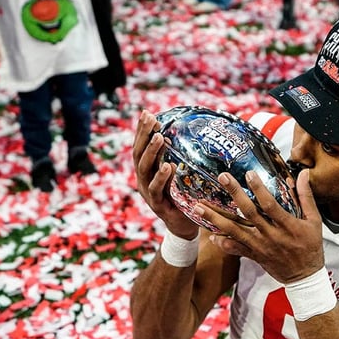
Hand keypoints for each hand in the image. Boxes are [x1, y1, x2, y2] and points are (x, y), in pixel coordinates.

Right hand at [132, 111, 198, 238]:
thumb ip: (183, 157)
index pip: (141, 146)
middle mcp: (144, 179)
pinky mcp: (158, 205)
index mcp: (147, 170)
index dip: (142, 130)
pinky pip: (157, 190)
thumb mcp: (182, 174)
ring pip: (145, 169)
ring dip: (152, 152)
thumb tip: (200, 133)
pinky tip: (168, 167)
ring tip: (159, 138)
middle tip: (152, 119)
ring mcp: (149, 193)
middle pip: (139, 154)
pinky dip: (161, 178)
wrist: (184, 226)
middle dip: (144, 135)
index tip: (147, 113)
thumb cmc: (185, 196)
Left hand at [197, 169, 323, 283]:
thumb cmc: (310, 246)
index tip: (249, 174)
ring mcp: (260, 246)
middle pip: (249, 213)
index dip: (259, 189)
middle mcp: (271, 235)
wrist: (304, 276)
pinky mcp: (254, 255)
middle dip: (234, 194)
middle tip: (222, 178)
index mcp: (287, 226)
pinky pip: (235, 249)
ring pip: (235, 230)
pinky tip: (210, 235)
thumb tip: (302, 174)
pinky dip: (223, 243)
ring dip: (216, 219)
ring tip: (199, 207)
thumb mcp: (314, 221)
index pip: (270, 205)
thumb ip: (306, 197)